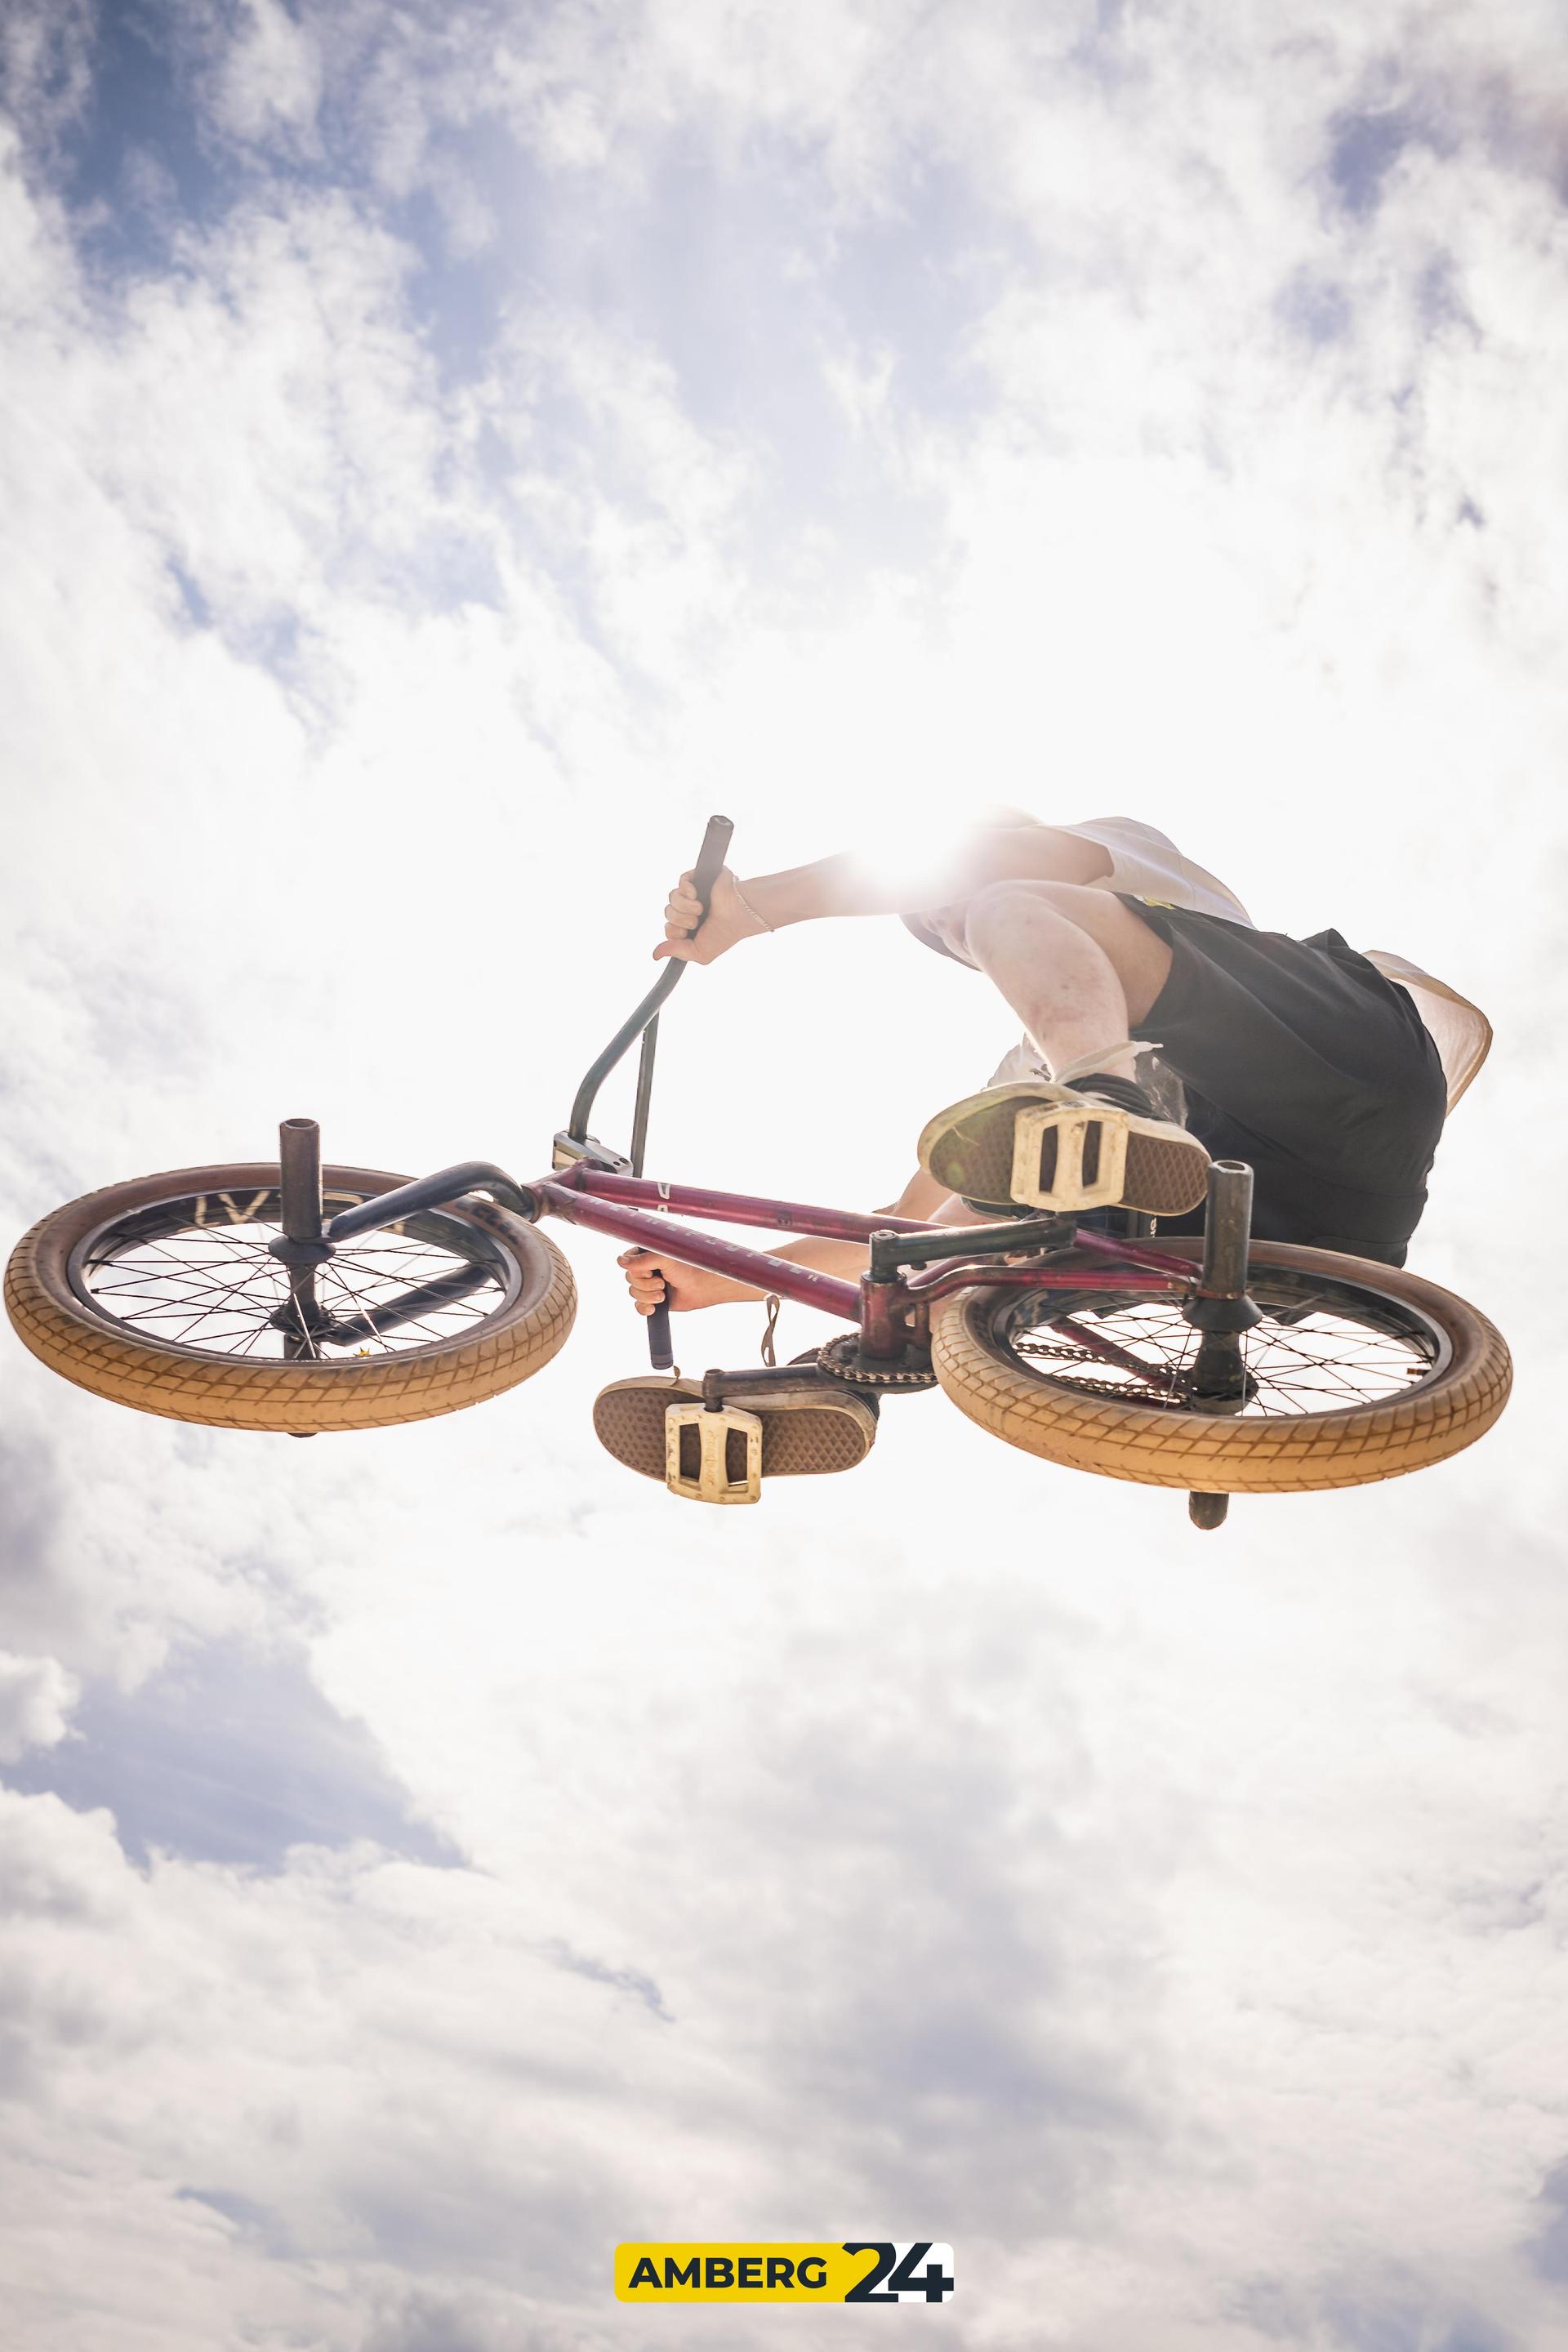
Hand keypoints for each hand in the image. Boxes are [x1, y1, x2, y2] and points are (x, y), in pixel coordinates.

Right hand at [617, 1249, 756, 1314]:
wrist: (701, 1288)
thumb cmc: (687, 1268)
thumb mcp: (664, 1259)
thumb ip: (642, 1260)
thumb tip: (620, 1261)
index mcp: (645, 1254)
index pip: (626, 1261)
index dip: (636, 1270)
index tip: (651, 1271)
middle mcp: (645, 1269)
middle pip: (629, 1279)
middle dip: (645, 1285)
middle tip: (662, 1282)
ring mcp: (647, 1284)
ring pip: (633, 1293)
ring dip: (649, 1296)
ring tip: (664, 1294)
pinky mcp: (652, 1299)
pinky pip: (638, 1306)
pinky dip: (645, 1308)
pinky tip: (654, 1308)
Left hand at [652, 867, 768, 964]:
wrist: (738, 914)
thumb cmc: (724, 934)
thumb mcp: (699, 953)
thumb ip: (675, 952)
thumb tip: (655, 955)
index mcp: (691, 927)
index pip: (669, 927)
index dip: (674, 931)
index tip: (687, 932)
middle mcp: (690, 910)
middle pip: (668, 912)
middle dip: (680, 919)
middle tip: (696, 921)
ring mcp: (694, 893)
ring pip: (672, 898)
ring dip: (684, 906)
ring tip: (700, 909)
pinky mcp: (698, 878)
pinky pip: (680, 882)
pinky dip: (686, 890)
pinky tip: (696, 895)